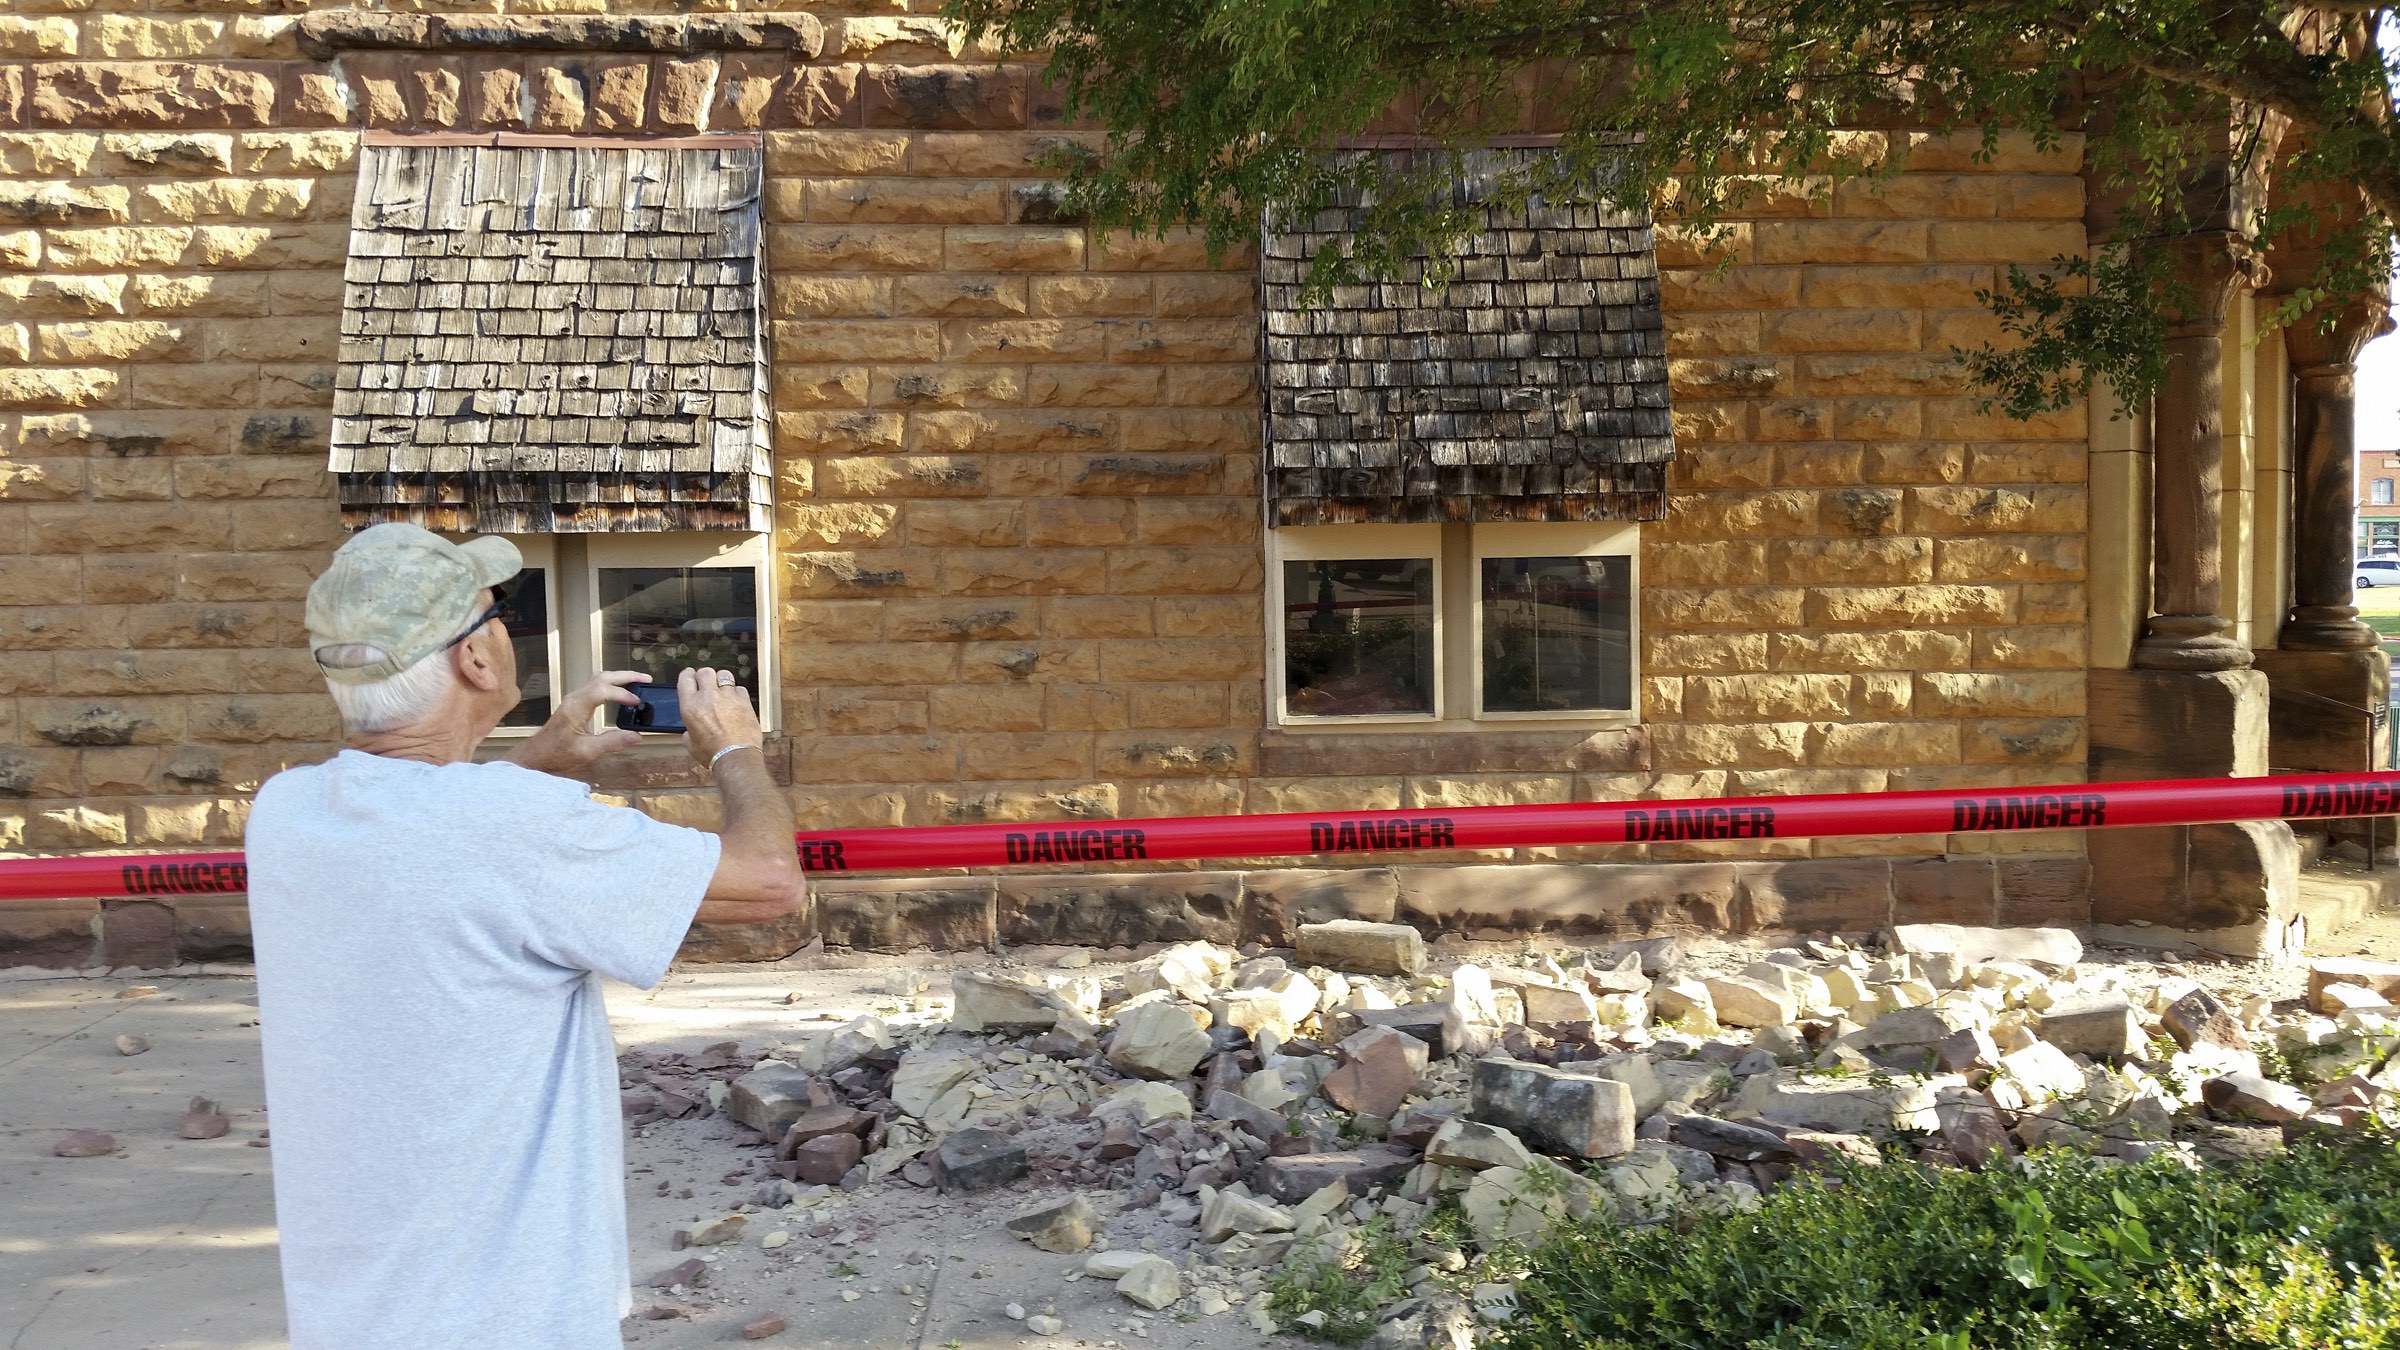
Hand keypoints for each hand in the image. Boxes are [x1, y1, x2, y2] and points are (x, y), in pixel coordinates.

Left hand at [505, 669, 648, 774]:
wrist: (536, 756)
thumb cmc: (557, 755)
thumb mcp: (587, 752)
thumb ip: (612, 742)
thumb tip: (635, 736)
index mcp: (576, 707)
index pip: (603, 690)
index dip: (622, 694)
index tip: (637, 703)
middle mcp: (575, 699)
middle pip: (602, 677)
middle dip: (626, 676)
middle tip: (646, 680)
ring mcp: (574, 699)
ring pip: (598, 679)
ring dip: (619, 678)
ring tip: (638, 682)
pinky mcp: (575, 704)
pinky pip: (595, 687)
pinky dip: (611, 685)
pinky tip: (621, 692)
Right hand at [679, 666, 764, 767]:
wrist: (735, 756)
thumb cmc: (712, 753)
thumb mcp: (691, 743)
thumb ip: (689, 730)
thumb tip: (691, 729)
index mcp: (690, 705)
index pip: (685, 678)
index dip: (687, 675)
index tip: (690, 677)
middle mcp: (708, 696)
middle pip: (705, 672)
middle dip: (705, 676)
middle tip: (707, 684)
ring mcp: (728, 696)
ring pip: (724, 675)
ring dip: (722, 681)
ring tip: (723, 690)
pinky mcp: (744, 701)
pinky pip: (740, 688)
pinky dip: (737, 693)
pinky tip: (736, 702)